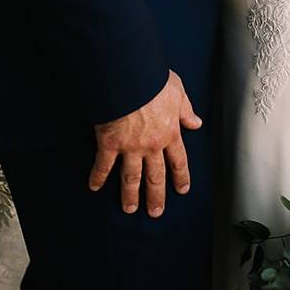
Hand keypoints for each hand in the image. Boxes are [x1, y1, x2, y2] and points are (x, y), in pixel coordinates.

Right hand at [89, 70, 200, 217]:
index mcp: (170, 133)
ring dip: (130, 195)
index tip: (182, 189)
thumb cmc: (152, 79)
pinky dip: (98, 177)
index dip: (180, 176)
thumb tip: (195, 122)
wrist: (128, 78)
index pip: (178, 160)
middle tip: (155, 211)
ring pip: (132, 177)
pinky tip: (94, 187)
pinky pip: (103, 165)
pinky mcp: (110, 143)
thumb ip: (186, 109)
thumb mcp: (177, 91)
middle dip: (156, 196)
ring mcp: (130, 147)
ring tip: (129, 209)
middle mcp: (152, 145)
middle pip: (155, 176)